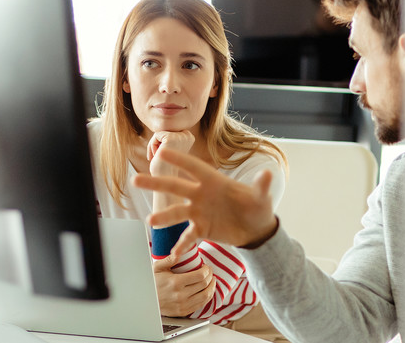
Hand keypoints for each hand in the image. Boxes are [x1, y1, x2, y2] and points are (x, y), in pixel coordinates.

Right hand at [132, 148, 278, 253]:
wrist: (256, 230)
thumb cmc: (257, 208)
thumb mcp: (261, 198)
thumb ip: (261, 186)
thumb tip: (268, 174)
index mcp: (214, 181)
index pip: (194, 168)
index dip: (179, 160)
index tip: (162, 151)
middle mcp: (201, 194)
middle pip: (176, 187)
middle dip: (157, 183)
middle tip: (136, 180)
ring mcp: (199, 212)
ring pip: (177, 212)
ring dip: (164, 217)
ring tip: (150, 222)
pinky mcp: (201, 228)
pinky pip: (187, 236)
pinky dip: (181, 245)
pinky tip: (173, 254)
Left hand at [147, 131, 194, 176]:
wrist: (164, 182)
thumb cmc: (164, 167)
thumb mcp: (169, 149)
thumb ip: (168, 137)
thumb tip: (161, 127)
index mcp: (190, 137)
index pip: (169, 130)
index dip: (162, 142)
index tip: (162, 155)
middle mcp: (188, 135)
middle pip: (164, 130)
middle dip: (157, 143)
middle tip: (156, 157)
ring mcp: (181, 137)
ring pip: (159, 133)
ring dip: (153, 146)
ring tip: (156, 158)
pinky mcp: (171, 139)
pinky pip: (156, 135)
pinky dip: (151, 146)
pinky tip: (155, 156)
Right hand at [153, 254, 214, 316]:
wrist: (146, 300)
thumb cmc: (152, 283)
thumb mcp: (158, 268)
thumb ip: (170, 259)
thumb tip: (179, 251)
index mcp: (176, 282)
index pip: (200, 276)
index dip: (207, 270)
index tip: (206, 267)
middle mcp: (180, 295)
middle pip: (205, 285)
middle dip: (210, 276)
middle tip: (210, 272)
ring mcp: (182, 305)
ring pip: (206, 296)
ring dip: (212, 287)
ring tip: (211, 281)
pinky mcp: (183, 312)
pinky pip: (201, 305)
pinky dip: (207, 297)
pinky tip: (207, 291)